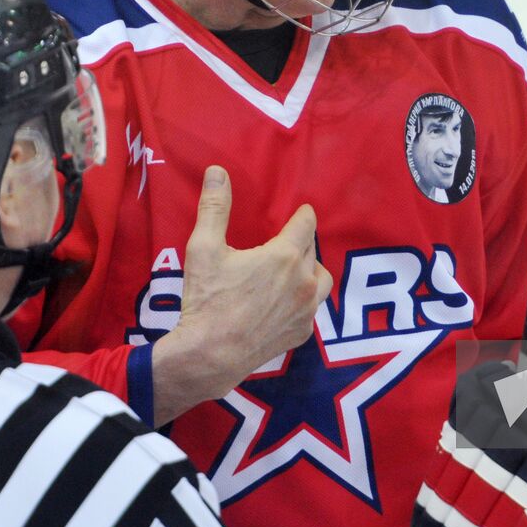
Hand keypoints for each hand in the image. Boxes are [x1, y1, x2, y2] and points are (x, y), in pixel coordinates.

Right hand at [151, 166, 332, 423]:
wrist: (210, 355)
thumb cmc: (206, 299)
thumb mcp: (204, 248)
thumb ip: (215, 207)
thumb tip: (217, 171)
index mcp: (285, 256)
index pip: (306, 224)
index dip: (303, 215)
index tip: (301, 211)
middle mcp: (304, 281)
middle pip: (312, 250)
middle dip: (301, 242)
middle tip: (286, 241)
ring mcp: (306, 310)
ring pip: (321, 280)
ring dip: (311, 270)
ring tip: (294, 269)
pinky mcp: (302, 333)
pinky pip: (312, 309)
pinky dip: (304, 300)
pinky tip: (288, 302)